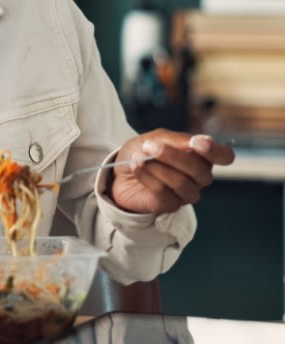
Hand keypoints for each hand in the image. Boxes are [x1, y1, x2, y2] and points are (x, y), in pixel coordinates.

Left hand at [108, 129, 234, 213]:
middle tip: (149, 146)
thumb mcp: (155, 138)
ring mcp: (187, 193)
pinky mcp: (171, 205)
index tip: (196, 143)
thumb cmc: (142, 152)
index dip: (215, 150)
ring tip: (138, 157)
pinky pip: (163, 193)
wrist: (119, 172)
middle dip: (172, 156)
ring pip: (181, 182)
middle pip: (199, 170)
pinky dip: (147, 177)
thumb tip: (195, 141)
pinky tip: (135, 167)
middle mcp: (199, 176)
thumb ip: (175, 139)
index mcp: (201, 155)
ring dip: (156, 167)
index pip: (224, 156)